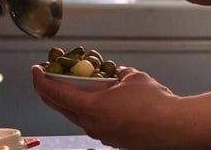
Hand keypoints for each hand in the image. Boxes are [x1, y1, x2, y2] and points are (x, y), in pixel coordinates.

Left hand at [31, 65, 180, 149]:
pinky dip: (87, 109)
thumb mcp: (133, 77)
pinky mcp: (112, 140)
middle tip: (48, 77)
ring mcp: (101, 134)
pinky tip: (98, 100)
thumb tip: (116, 72)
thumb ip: (118, 73)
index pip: (55, 93)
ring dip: (70, 100)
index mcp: (91, 107)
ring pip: (76, 116)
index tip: (36, 70)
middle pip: (60, 107)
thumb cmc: (154, 102)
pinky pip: (92, 122)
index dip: (42, 80)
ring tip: (73, 85)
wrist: (174, 128)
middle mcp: (91, 124)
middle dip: (50, 91)